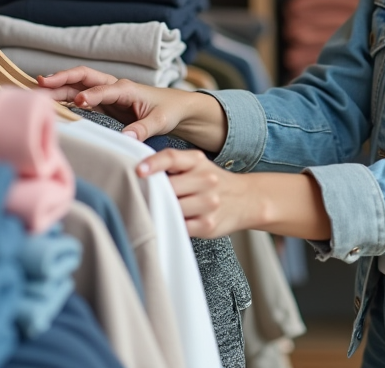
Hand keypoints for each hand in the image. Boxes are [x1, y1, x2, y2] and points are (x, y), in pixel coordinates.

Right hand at [37, 68, 198, 141]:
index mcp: (127, 88)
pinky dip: (63, 98)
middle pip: (84, 77)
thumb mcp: (160, 121)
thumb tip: (128, 139)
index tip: (78, 103)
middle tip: (41, 83)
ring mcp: (106, 94)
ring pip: (77, 87)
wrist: (177, 108)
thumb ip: (143, 128)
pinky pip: (79, 97)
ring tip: (35, 93)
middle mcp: (113, 87)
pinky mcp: (103, 104)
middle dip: (63, 78)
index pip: (104, 89)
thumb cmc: (169, 111)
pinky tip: (48, 103)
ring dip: (57, 88)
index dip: (91, 95)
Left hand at [138, 149, 256, 238]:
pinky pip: (179, 226)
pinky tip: (169, 220)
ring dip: (161, 210)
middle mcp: (206, 179)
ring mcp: (208, 203)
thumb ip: (173, 166)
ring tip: (158, 209)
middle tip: (144, 196)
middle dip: (155, 193)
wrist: (246, 199)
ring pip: (172, 208)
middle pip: (169, 187)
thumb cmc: (211, 182)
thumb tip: (137, 174)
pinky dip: (170, 224)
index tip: (138, 171)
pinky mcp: (208, 225)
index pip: (172, 158)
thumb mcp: (197, 165)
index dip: (153, 163)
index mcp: (198, 161)